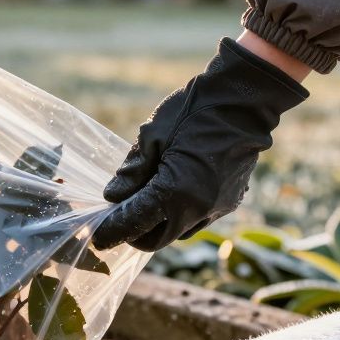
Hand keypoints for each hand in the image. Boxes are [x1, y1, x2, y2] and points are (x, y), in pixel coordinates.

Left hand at [92, 38, 308, 251]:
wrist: (242, 99)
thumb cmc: (194, 111)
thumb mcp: (152, 135)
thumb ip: (132, 172)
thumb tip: (114, 197)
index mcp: (177, 193)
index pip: (135, 224)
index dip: (112, 231)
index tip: (97, 235)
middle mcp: (199, 209)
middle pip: (157, 240)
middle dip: (135, 232)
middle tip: (118, 216)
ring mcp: (218, 208)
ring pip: (178, 231)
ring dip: (158, 224)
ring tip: (143, 199)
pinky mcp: (229, 201)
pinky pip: (197, 218)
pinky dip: (178, 213)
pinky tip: (170, 189)